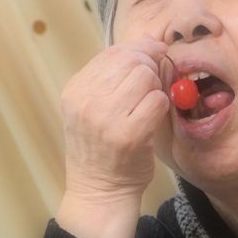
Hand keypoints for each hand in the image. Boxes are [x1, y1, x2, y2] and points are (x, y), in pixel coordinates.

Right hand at [57, 38, 170, 237]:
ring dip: (157, 88)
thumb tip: (150, 46)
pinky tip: (155, 118)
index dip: (140, 49)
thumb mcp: (94, 108)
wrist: (99, 191)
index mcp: (75, 89)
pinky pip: (157, 101)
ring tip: (151, 105)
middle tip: (155, 85)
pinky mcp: (128, 135)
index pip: (112, 52)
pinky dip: (162, 106)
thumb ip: (113, 78)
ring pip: (146, 77)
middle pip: (132, 60)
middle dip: (151, 68)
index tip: (155, 57)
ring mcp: (105, 117)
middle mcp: (86, 100)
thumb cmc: (103, 149)